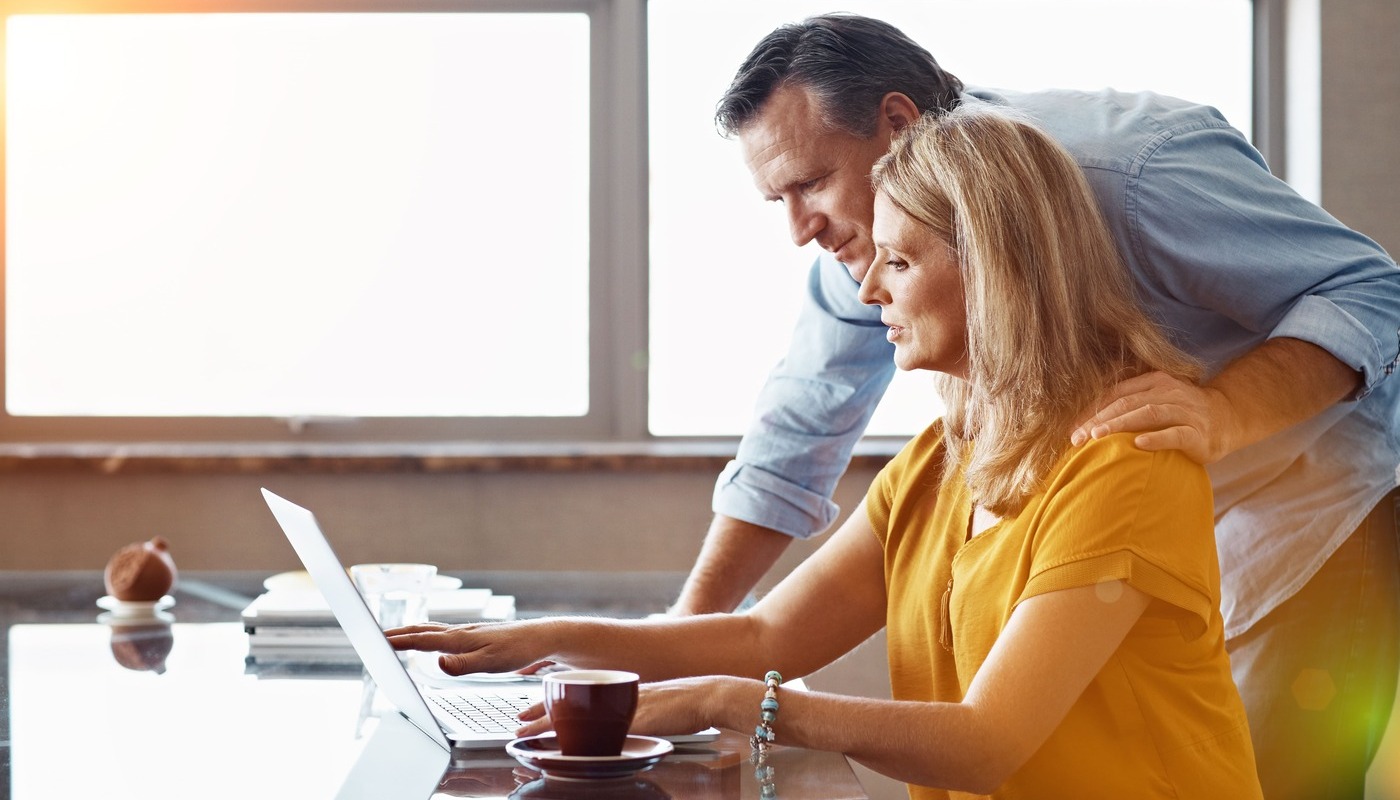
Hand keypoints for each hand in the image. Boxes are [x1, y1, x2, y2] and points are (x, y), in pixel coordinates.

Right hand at [384, 620, 558, 675]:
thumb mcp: (491, 663)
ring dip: (410, 633)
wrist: (539, 637)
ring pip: (431, 630)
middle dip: (398, 634)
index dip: (398, 641)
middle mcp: (459, 633)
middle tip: (376, 636)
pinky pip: (441, 634)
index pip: (422, 639)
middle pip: (422, 630)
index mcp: (459, 639)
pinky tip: (428, 641)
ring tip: (394, 637)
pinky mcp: (473, 637)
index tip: (376, 640)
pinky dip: (426, 635)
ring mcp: (466, 633)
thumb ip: (463, 665)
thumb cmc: (517, 650)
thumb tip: (437, 663)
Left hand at [512, 676, 729, 739]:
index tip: (532, 709)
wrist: (710, 694)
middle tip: (519, 721)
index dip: (553, 703)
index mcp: (618, 691)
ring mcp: (623, 707)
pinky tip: (564, 745)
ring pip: (578, 716)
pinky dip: (580, 737)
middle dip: (542, 714)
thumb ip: (635, 705)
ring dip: (550, 726)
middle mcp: (616, 696)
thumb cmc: (688, 701)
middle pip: (572, 704)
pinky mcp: (634, 719)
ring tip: (527, 730)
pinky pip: (599, 731)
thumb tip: (623, 719)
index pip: (578, 694)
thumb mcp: (654, 700)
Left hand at [1069, 371, 1234, 463]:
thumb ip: (1130, 405)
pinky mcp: (1198, 433)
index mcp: (1153, 382)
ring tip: (1097, 437)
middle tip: (1076, 438)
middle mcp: (1168, 392)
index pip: (1116, 394)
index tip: (1071, 427)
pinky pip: (1175, 434)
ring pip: (1147, 414)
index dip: (1091, 410)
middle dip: (1098, 420)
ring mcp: (1184, 411)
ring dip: (1119, 425)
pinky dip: (1156, 438)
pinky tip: (1138, 445)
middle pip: (1126, 403)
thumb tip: (1089, 423)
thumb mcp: (1156, 401)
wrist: (1228, 417)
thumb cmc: (1181, 414)